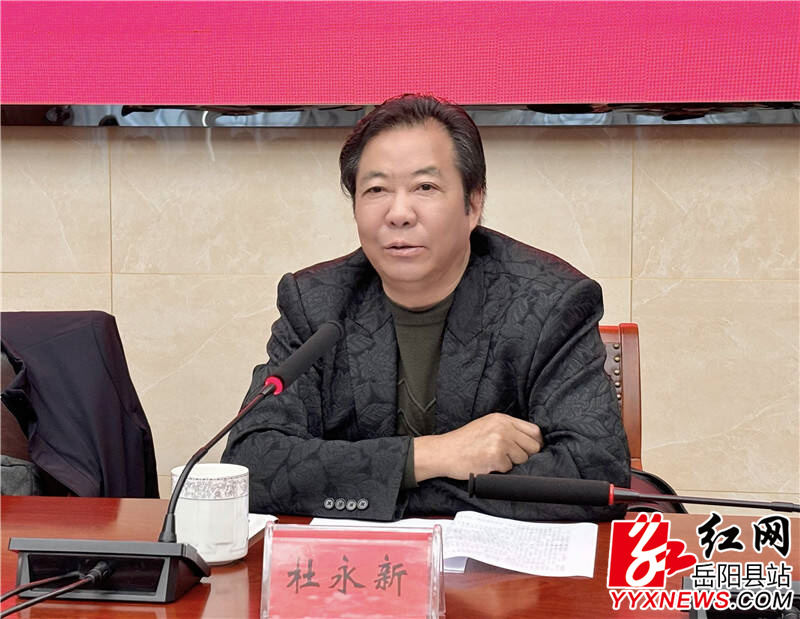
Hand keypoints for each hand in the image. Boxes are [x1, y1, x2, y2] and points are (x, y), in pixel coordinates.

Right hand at [413, 413, 543, 481]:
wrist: (443, 452)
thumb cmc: (463, 443)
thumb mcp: (486, 426)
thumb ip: (507, 430)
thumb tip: (530, 443)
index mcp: (502, 419)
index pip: (534, 431)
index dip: (535, 444)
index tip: (529, 452)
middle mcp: (503, 427)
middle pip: (533, 446)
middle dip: (525, 456)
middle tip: (509, 459)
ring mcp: (500, 440)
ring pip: (523, 459)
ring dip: (511, 464)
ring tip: (493, 460)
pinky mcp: (495, 455)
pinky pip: (509, 468)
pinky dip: (500, 470)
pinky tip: (486, 464)